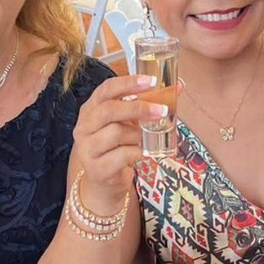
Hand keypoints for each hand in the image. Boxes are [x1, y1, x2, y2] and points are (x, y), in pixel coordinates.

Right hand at [72, 75, 168, 212]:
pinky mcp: (97, 168)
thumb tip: (179, 86)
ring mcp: (87, 148)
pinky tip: (139, 153)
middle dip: (138, 108)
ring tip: (142, 139)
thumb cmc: (118, 146)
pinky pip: (123, 155)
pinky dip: (136, 152)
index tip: (152, 81)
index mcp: (91, 109)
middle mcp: (84, 126)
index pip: (106, 88)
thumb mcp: (129, 122)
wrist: (105, 182)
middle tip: (162, 110)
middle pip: (109, 109)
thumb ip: (148, 103)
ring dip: (138, 134)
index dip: (129, 82)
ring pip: (117, 133)